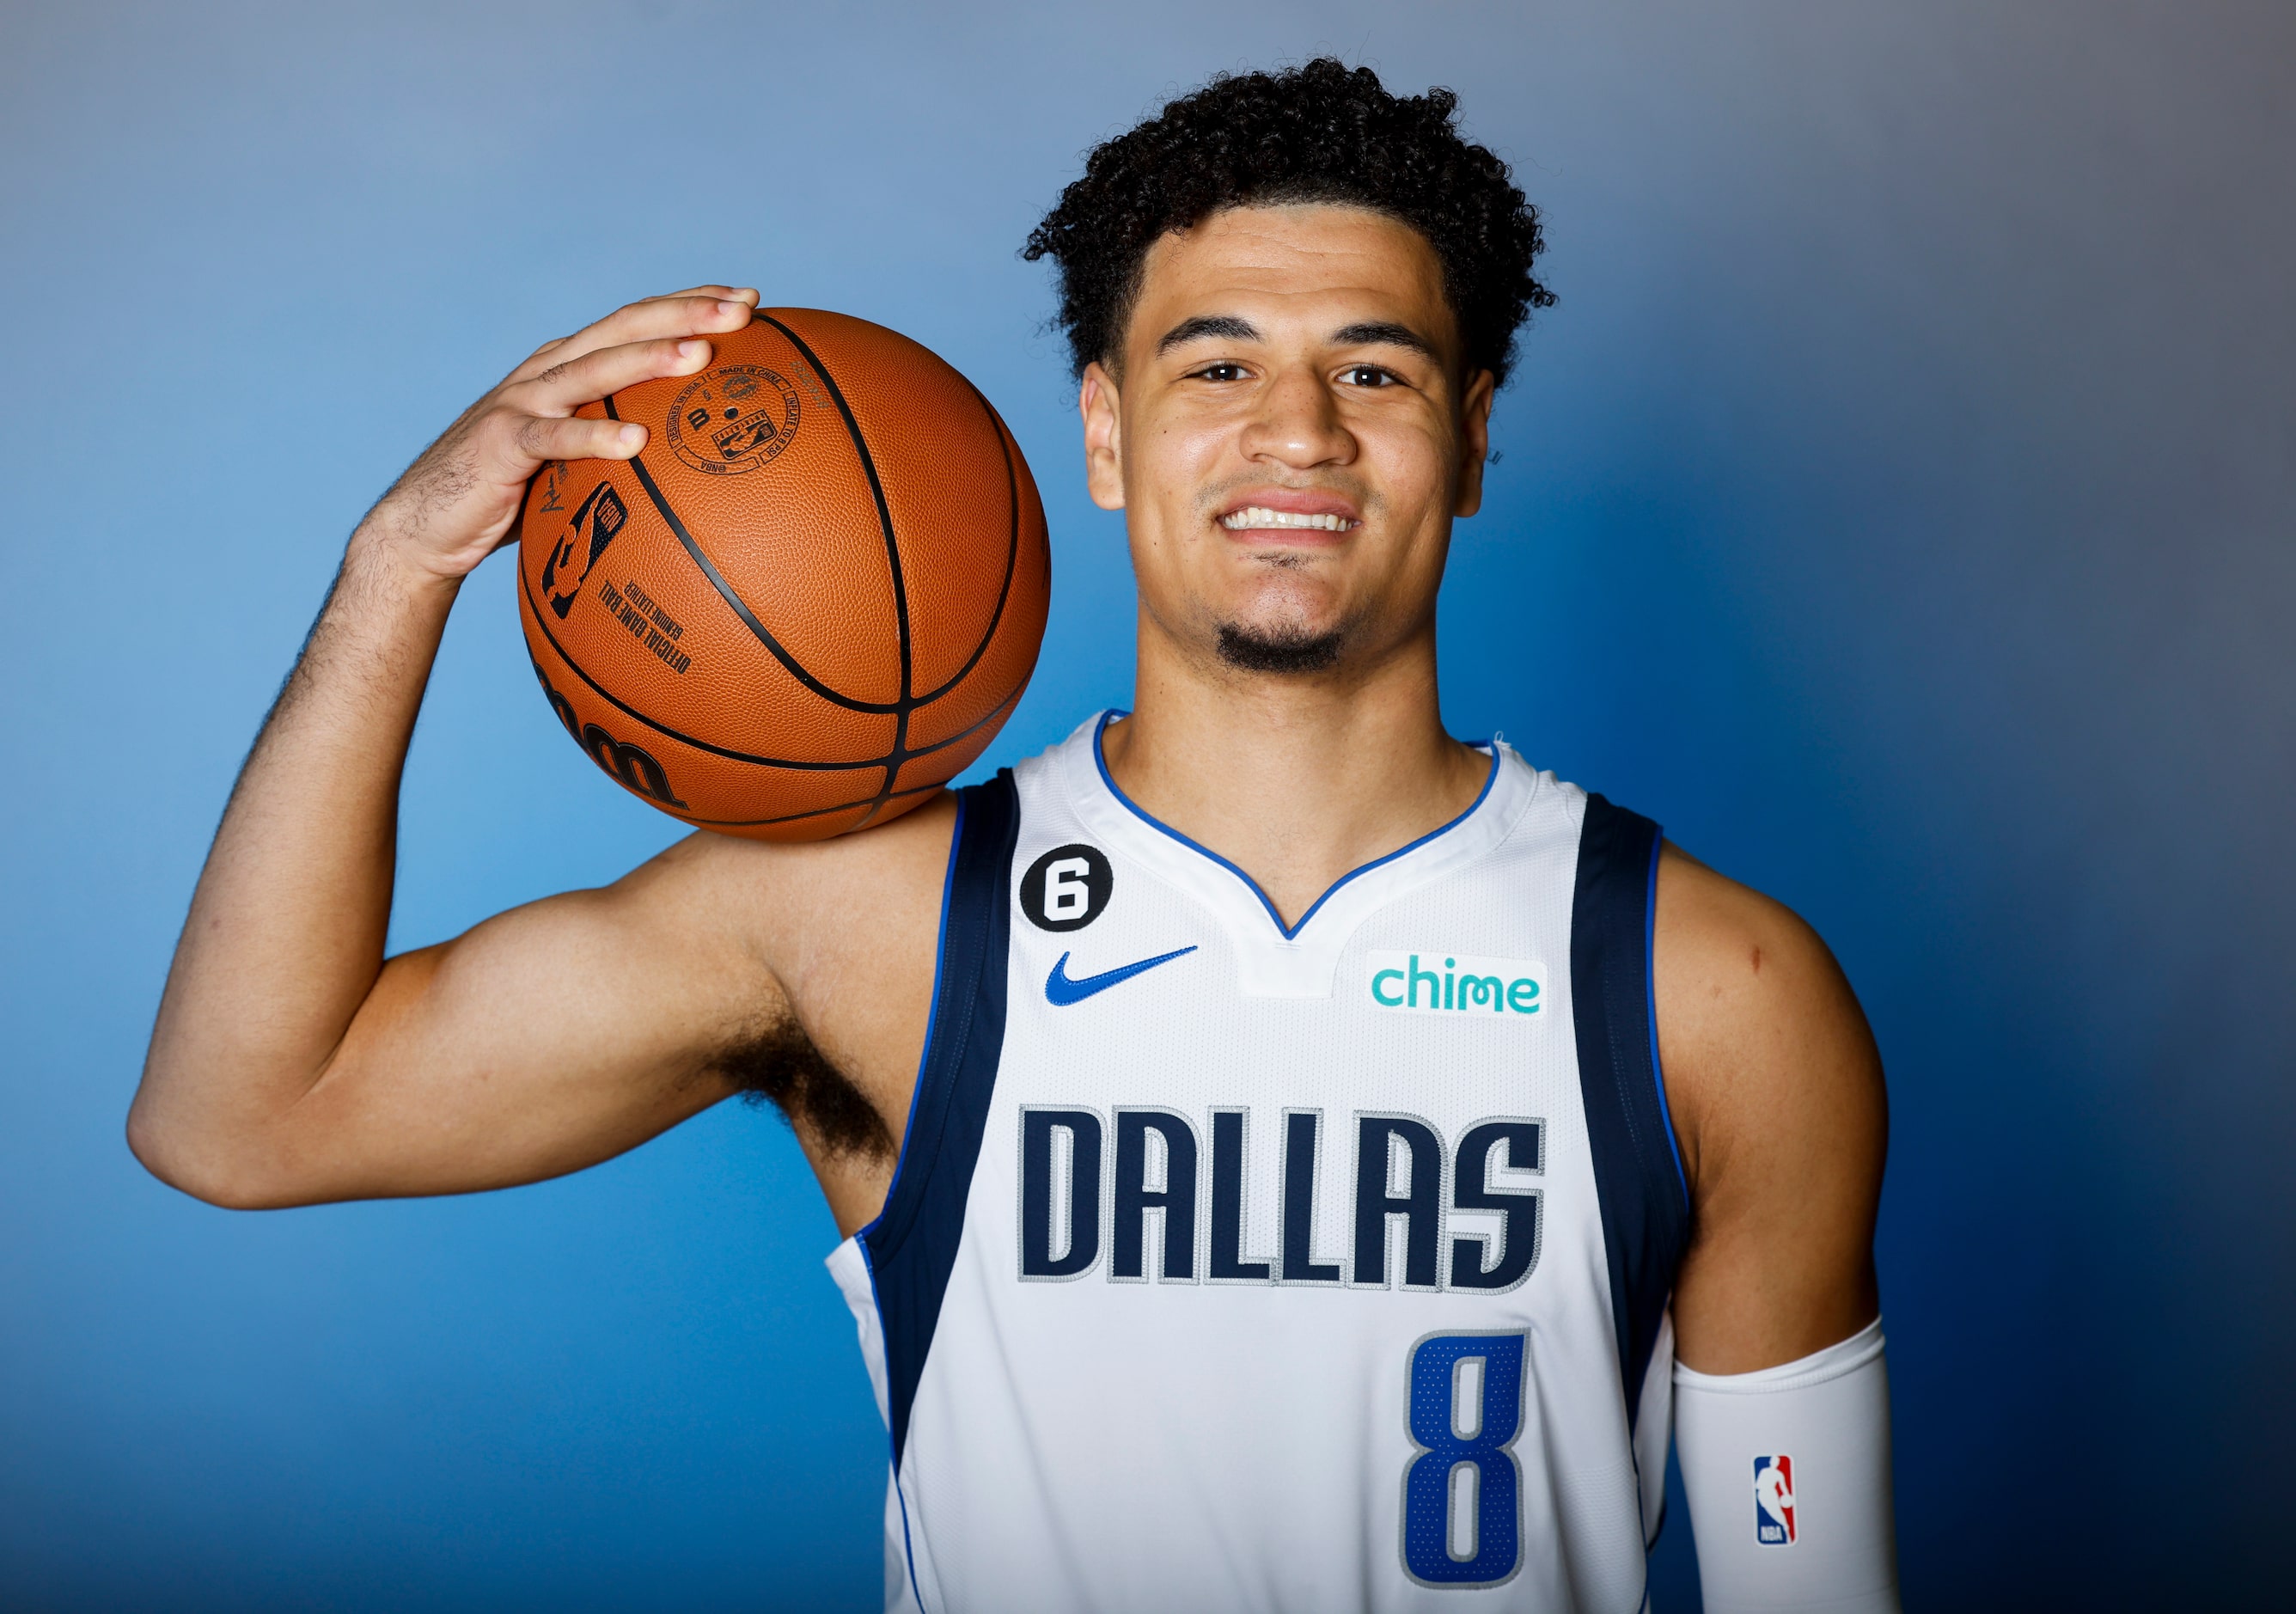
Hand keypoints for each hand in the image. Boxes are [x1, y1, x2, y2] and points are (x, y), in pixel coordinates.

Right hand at [356, 286, 759, 581]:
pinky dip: (594, 437)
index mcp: (569, 366)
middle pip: (624, 327)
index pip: (637, 320)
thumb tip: (695, 462)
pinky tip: (636, 439)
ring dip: (649, 358)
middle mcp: (548, 370)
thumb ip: (621, 443)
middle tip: (744, 309)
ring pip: (594, 369)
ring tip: (701, 355)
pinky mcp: (502, 442)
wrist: (428, 523)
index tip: (751, 300)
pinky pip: (554, 438)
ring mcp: (522, 401)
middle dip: (686, 313)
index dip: (691, 303)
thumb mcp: (578, 460)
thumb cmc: (514, 495)